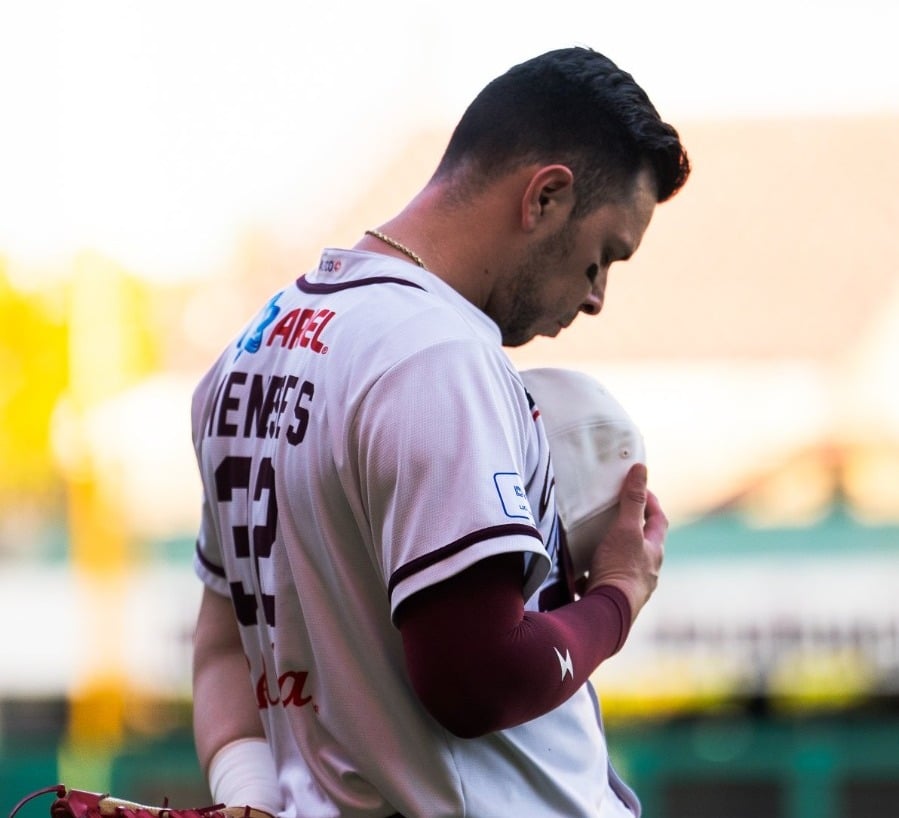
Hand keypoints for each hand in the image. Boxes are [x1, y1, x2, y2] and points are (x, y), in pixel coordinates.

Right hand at [584, 463, 666, 621]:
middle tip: (617, 513)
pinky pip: (609, 579)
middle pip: (645, 543)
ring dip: (617, 550)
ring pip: (627, 562)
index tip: (639, 488)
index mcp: (654, 551)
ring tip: (598, 540)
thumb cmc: (620, 568)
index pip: (660, 520)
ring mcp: (633, 587)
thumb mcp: (626, 528)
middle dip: (634, 527)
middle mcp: (648, 570)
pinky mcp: (615, 598)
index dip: (651, 502)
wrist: (608, 612)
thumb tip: (641, 468)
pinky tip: (584, 571)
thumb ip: (633, 499)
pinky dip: (599, 571)